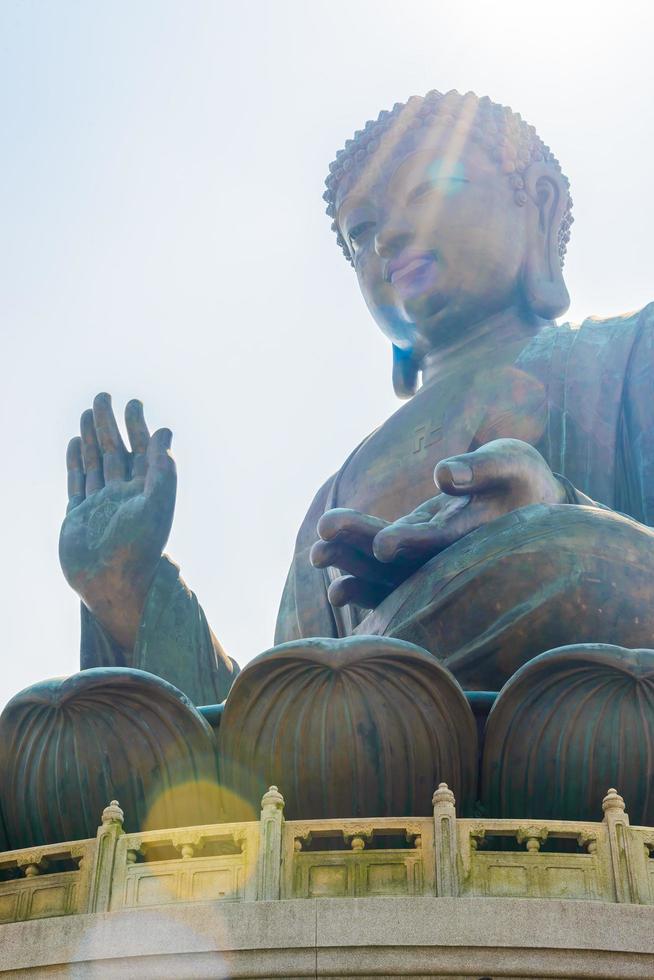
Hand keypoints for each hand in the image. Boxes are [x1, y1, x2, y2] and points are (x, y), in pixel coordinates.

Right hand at [59, 393, 176, 649]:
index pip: (141, 450)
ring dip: (92, 437)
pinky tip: (76, 442)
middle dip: (110, 423)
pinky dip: (76, 461)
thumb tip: (165, 432)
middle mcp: (123, 495)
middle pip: (116, 450)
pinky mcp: (78, 515)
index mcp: (145, 491)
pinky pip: (77, 481)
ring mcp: (99, 504)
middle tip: (104, 396)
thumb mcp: (156, 506)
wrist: (112, 585)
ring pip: (95, 462)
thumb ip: (162, 470)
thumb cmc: (138, 549)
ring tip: (89, 412)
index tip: (134, 402)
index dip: (138, 426)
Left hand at [311, 439, 565, 609]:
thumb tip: (444, 475)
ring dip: (351, 561)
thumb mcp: (512, 461)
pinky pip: (386, 573)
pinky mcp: (417, 553)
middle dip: (359, 550)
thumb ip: (482, 468)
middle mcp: (450, 557)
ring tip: (315, 551)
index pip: (440, 542)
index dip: (412, 543)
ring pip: (388, 570)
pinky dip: (360, 578)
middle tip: (320, 542)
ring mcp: (431, 560)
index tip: (382, 543)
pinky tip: (333, 581)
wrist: (532, 502)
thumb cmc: (523, 477)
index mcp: (477, 535)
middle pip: (403, 562)